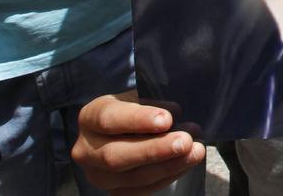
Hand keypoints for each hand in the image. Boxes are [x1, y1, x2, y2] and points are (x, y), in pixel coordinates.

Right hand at [71, 92, 204, 193]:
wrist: (127, 129)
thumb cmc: (137, 107)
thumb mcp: (140, 96)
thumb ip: (154, 103)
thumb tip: (175, 113)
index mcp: (90, 117)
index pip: (109, 119)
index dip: (138, 120)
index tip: (167, 119)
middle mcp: (86, 150)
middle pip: (116, 156)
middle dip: (154, 150)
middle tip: (185, 141)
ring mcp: (98, 175)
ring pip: (132, 178)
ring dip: (168, 166)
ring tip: (195, 151)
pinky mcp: (114, 191)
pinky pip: (142, 190)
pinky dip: (168, 176)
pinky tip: (187, 162)